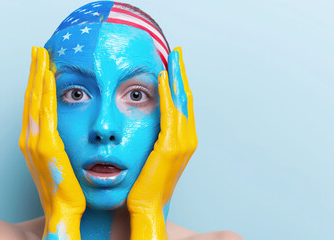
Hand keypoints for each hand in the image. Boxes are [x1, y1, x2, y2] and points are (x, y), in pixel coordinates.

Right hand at [18, 47, 85, 238]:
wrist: (64, 210)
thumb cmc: (68, 188)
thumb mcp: (61, 162)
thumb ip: (61, 144)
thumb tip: (69, 132)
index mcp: (35, 141)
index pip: (35, 105)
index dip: (37, 83)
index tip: (43, 64)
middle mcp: (30, 138)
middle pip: (31, 97)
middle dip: (35, 73)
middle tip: (39, 51)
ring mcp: (35, 141)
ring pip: (35, 100)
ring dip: (38, 76)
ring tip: (42, 55)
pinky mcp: (46, 146)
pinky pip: (44, 113)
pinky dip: (44, 93)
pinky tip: (48, 76)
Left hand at [127, 47, 197, 239]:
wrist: (147, 207)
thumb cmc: (145, 185)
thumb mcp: (154, 158)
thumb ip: (156, 140)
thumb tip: (149, 127)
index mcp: (184, 140)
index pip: (183, 105)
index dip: (179, 84)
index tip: (173, 66)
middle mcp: (188, 138)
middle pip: (186, 98)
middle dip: (181, 74)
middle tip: (177, 53)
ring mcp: (182, 142)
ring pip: (181, 101)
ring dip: (176, 77)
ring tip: (172, 57)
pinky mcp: (170, 146)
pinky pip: (169, 113)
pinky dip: (167, 93)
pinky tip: (162, 77)